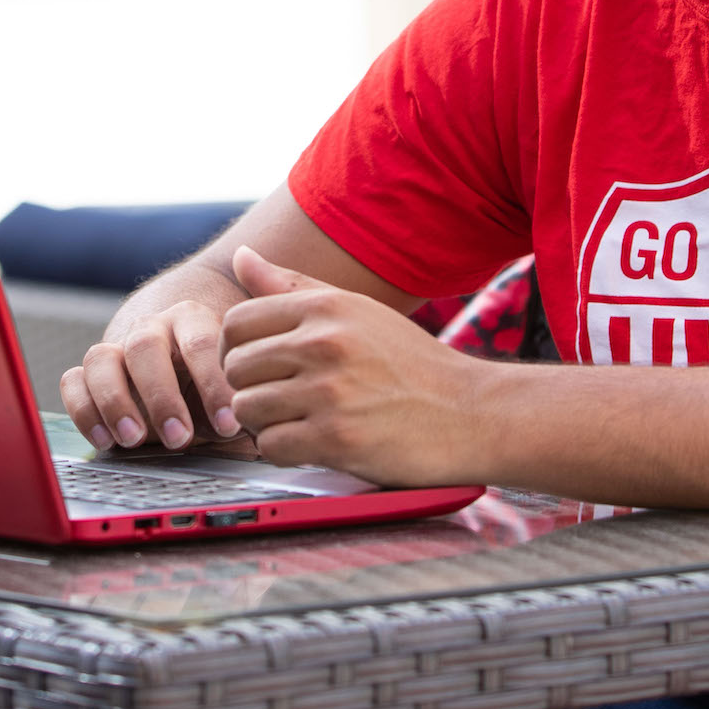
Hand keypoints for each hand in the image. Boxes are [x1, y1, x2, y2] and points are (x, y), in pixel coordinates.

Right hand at [61, 294, 242, 451]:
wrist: (185, 365)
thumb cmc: (217, 382)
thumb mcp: (236, 388)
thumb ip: (245, 398)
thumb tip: (257, 425)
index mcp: (193, 320)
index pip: (202, 342)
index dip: (214, 383)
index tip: (229, 424)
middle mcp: (151, 329)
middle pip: (144, 345)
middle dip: (161, 396)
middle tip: (180, 437)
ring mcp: (116, 349)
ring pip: (100, 358)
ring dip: (115, 401)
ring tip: (134, 439)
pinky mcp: (90, 375)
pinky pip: (72, 381)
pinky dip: (83, 409)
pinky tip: (105, 440)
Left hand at [221, 246, 489, 486]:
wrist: (472, 413)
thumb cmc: (412, 364)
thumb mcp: (357, 311)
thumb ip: (294, 286)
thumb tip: (241, 257)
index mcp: (326, 307)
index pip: (237, 323)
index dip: (238, 350)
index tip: (260, 367)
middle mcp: (323, 342)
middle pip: (236, 368)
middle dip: (251, 389)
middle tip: (281, 399)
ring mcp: (328, 391)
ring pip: (247, 409)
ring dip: (265, 423)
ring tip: (297, 420)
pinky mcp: (335, 438)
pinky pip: (270, 447)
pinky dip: (284, 451)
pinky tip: (311, 443)